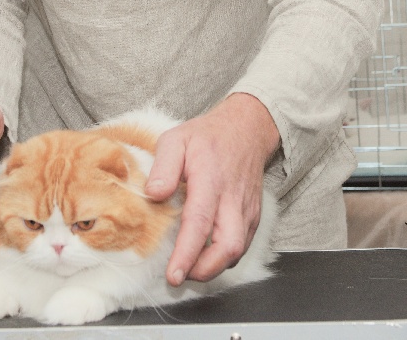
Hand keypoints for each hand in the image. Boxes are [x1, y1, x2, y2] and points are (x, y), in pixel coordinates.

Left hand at [145, 93, 279, 285]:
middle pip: (228, 248)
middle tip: (179, 276)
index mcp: (210, 181)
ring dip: (213, 267)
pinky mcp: (253, 217)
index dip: (187, 253)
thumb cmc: (208, 136)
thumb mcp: (176, 139)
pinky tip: (205, 255)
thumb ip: (163, 166)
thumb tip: (153, 194)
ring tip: (188, 268)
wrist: (246, 129)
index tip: (174, 274)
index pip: (200, 223)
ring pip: (237, 251)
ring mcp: (247, 210)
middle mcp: (233, 200)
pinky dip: (223, 257)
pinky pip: (242, 246)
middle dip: (205, 270)